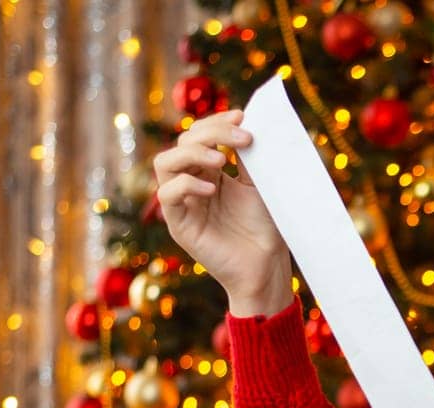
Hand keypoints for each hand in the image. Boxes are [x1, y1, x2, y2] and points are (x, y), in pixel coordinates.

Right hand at [152, 109, 291, 311]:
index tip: (243, 115)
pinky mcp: (179, 225)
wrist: (268, 265)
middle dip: (211, 132)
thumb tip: (245, 120)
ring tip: (220, 160)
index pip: (199, 135)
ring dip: (192, 153)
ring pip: (165, 162)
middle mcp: (192, 184)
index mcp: (209, 172)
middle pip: (182, 142)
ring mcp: (183, 204)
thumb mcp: (259, 183)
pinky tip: (212, 188)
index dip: (217, 121)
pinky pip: (167, 196)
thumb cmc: (266, 228)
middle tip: (243, 137)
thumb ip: (246, 156)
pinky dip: (187, 185)